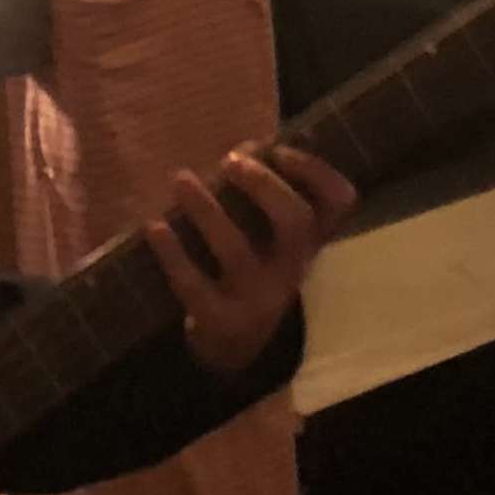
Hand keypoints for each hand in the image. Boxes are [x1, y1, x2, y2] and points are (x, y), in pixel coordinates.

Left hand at [149, 146, 357, 375]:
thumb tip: (246, 148)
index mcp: (314, 241)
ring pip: (236, 249)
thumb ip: (268, 197)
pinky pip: (193, 283)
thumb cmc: (255, 270)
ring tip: (182, 179)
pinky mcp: (220, 319)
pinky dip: (172, 253)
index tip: (279, 150)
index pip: (339, 201)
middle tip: (231, 161)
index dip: (315, 171)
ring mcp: (258, 296)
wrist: (235, 346)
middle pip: (294, 222)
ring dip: (206, 209)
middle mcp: (294, 267)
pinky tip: (155, 226)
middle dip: (262, 185)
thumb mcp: (275, 239)